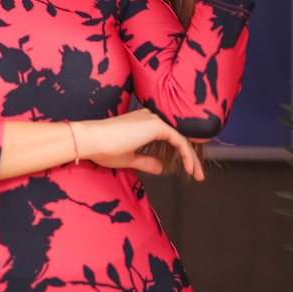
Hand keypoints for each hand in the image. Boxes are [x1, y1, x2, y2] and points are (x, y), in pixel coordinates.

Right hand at [81, 109, 204, 180]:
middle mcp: (151, 117)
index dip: (182, 154)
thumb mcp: (129, 158)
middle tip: (199, 174)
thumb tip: (161, 168)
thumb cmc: (104, 148)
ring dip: (192, 157)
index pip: (171, 137)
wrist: (93, 140)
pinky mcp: (156, 125)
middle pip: (179, 136)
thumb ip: (146, 161)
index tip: (188, 170)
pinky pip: (179, 140)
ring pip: (182, 138)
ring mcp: (155, 119)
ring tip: (198, 174)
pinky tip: (190, 168)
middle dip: (191, 156)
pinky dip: (187, 155)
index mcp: (144, 122)